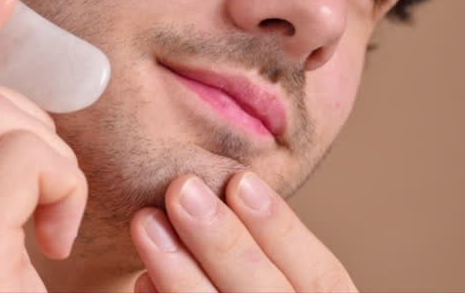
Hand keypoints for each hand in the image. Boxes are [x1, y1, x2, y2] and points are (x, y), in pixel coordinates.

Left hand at [130, 172, 357, 291]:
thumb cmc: (251, 287)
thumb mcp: (274, 279)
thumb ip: (262, 258)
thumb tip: (224, 193)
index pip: (322, 281)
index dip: (284, 231)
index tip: (240, 181)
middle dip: (225, 244)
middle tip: (182, 190)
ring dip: (182, 277)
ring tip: (146, 223)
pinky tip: (142, 281)